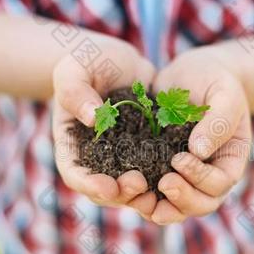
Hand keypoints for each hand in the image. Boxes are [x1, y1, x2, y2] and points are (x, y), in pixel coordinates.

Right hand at [52, 36, 156, 209]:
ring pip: (132, 186)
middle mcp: (97, 158)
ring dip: (145, 192)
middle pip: (105, 189)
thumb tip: (92, 118)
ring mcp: (123, 158)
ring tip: (161, 185)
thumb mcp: (74, 68)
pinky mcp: (146, 152)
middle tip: (139, 185)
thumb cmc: (88, 61)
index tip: (107, 186)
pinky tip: (180, 173)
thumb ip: (75, 91)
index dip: (89, 185)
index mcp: (73, 145)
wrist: (121, 60)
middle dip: (121, 193)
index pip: (74, 174)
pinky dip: (165, 176)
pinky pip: (155, 170)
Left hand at [145, 47, 251, 223]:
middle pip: (201, 204)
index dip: (201, 178)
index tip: (179, 159)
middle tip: (163, 184)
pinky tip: (124, 187)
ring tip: (141, 197)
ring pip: (176, 207)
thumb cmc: (216, 81)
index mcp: (229, 161)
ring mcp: (184, 177)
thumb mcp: (224, 93)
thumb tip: (199, 151)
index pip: (219, 183)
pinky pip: (152, 194)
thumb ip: (218, 121)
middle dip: (182, 199)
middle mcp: (208, 176)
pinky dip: (139, 196)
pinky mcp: (159, 171)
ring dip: (159, 207)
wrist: (192, 75)